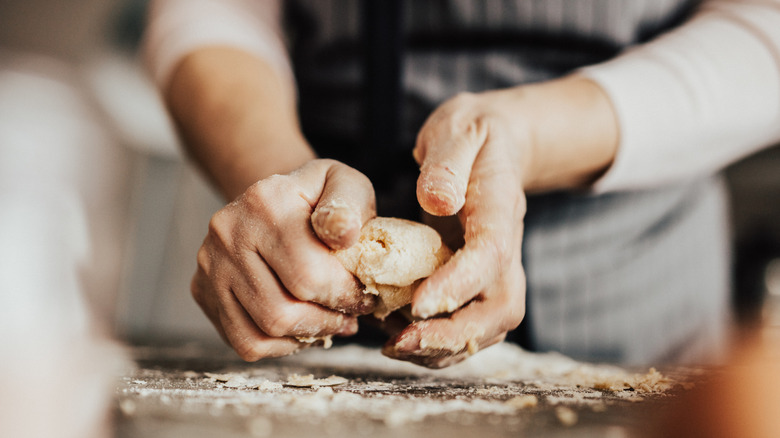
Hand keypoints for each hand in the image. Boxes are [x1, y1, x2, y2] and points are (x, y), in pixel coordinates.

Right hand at [192, 159, 376, 359]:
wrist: (273, 201)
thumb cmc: (317, 199)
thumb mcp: (344, 184)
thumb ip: (349, 205)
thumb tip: (344, 233)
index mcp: (265, 202)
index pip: (308, 274)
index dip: (346, 296)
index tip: (365, 297)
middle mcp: (228, 232)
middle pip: (282, 310)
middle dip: (328, 320)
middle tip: (350, 315)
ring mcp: (210, 264)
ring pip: (264, 331)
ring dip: (307, 335)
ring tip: (330, 321)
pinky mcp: (203, 291)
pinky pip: (245, 341)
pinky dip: (281, 344)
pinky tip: (302, 327)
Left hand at [383, 76, 618, 367]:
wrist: (496, 142)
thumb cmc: (472, 133)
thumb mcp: (457, 130)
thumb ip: (447, 162)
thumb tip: (437, 201)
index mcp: (500, 208)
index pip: (489, 256)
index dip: (457, 285)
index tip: (416, 304)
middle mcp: (507, 247)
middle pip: (500, 309)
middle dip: (453, 335)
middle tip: (400, 342)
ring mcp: (498, 269)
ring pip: (488, 326)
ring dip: (443, 347)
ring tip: (393, 345)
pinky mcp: (480, 281)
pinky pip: (470, 324)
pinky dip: (438, 342)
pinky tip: (399, 335)